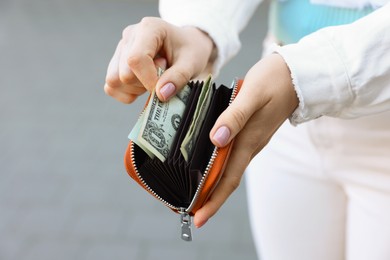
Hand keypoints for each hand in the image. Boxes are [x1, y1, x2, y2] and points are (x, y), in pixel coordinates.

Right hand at [104, 17, 214, 102]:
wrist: (186, 47)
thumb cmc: (190, 51)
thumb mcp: (192, 63)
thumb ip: (179, 78)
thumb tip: (161, 95)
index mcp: (149, 28)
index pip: (136, 59)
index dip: (148, 80)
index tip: (164, 88)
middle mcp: (130, 36)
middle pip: (124, 74)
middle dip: (145, 84)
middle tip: (163, 75)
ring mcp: (120, 49)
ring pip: (114, 81)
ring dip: (135, 89)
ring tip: (153, 79)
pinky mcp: (115, 63)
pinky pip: (111, 87)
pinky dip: (127, 93)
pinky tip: (143, 86)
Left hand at [194, 54, 298, 227]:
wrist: (298, 74)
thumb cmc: (275, 80)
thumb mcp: (252, 94)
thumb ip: (235, 116)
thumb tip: (216, 139)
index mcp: (249, 141)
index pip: (229, 179)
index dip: (213, 200)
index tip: (198, 219)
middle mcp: (250, 145)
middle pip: (228, 179)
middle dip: (210, 198)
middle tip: (189, 213)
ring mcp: (252, 140)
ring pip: (229, 169)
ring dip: (212, 184)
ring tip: (193, 194)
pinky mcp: (251, 132)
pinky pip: (232, 155)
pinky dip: (218, 165)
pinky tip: (206, 163)